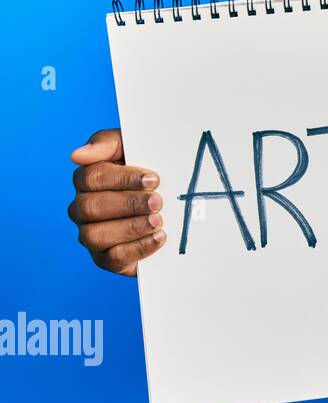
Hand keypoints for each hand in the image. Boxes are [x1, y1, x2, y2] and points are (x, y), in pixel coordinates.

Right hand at [66, 128, 165, 276]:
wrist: (175, 204)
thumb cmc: (147, 172)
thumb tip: (77, 155)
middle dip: (128, 204)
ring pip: (95, 235)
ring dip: (131, 227)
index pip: (92, 178)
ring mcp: (91, 235)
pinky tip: (159, 237)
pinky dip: (138, 248)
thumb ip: (107, 143)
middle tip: (158, 202)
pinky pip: (112, 258)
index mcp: (86, 180)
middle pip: (91, 207)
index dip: (123, 179)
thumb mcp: (132, 148)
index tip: (153, 180)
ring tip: (158, 220)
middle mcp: (82, 209)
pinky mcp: (107, 259)